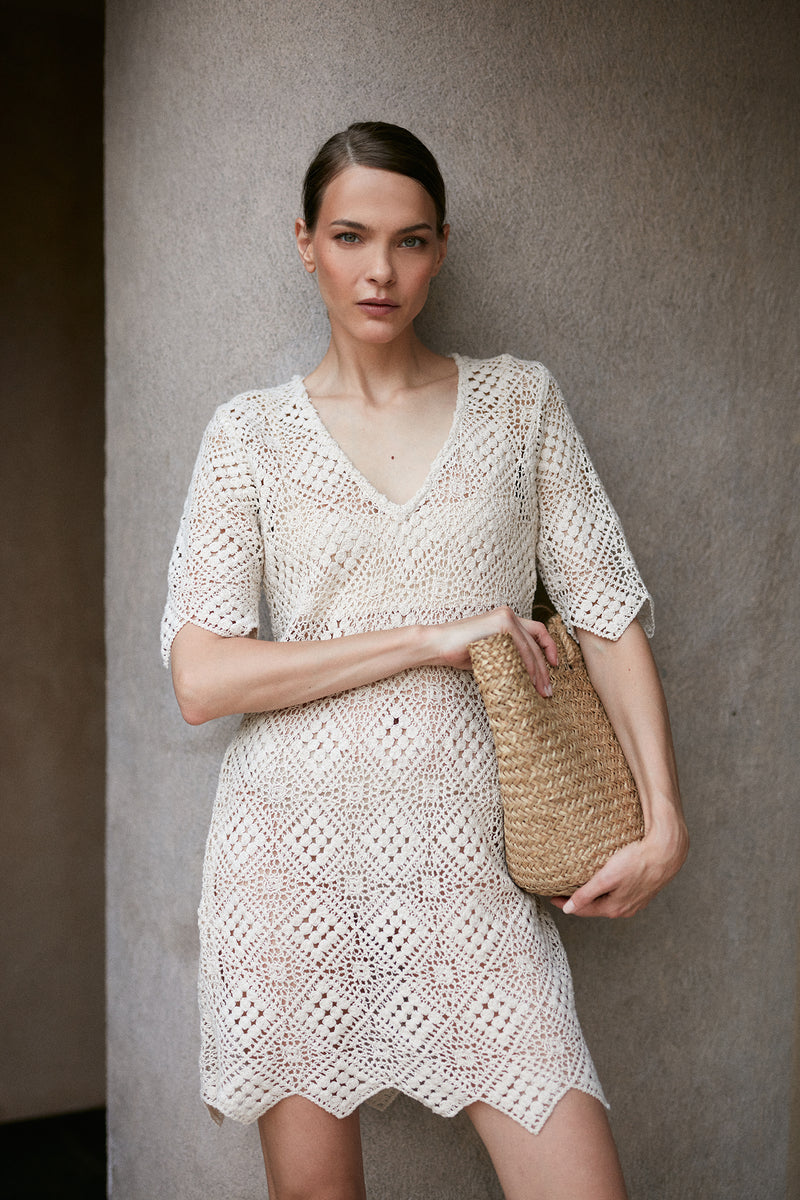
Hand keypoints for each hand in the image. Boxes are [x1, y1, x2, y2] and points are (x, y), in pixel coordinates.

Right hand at [423, 606, 557, 697]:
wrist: (438, 644)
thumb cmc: (459, 651)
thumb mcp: (490, 652)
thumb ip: (508, 654)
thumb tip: (528, 674)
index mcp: (506, 618)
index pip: (537, 631)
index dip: (549, 647)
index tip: (555, 665)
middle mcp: (508, 614)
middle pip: (537, 642)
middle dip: (545, 668)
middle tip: (548, 689)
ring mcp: (505, 617)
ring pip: (531, 647)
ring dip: (539, 671)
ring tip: (541, 690)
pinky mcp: (500, 624)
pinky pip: (521, 649)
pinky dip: (528, 666)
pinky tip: (529, 681)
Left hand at [549, 818, 688, 918]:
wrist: (666, 852)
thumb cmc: (637, 862)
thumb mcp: (607, 878)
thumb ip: (587, 895)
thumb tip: (569, 910)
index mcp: (614, 908)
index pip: (583, 910)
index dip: (566, 904)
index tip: (552, 898)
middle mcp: (625, 908)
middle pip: (595, 906)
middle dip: (579, 901)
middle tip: (562, 892)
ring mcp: (635, 899)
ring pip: (608, 900)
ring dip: (593, 895)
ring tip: (580, 886)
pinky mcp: (642, 888)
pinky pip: (619, 892)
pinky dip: (606, 889)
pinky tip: (604, 881)